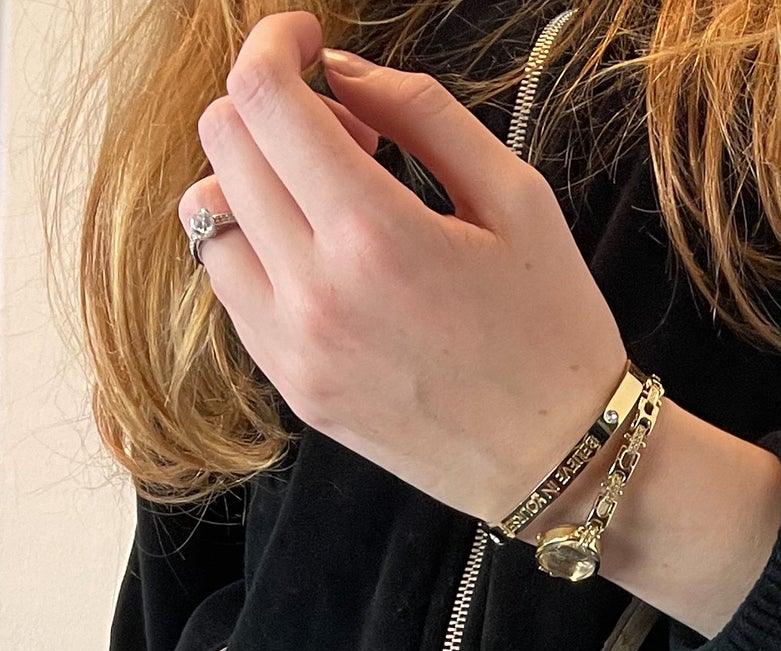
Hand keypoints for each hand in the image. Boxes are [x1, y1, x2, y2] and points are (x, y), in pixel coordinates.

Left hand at [177, 10, 630, 521]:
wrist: (559, 462)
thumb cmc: (553, 333)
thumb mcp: (517, 200)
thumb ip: (423, 113)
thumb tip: (343, 70)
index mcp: (376, 236)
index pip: (263, 98)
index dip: (274, 45)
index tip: (307, 43)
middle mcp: (316, 294)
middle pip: (225, 143)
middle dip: (273, 108)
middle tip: (344, 128)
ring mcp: (295, 349)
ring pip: (207, 215)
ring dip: (252, 179)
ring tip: (328, 198)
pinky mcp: (293, 388)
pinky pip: (231, 287)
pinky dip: (258, 246)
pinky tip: (324, 255)